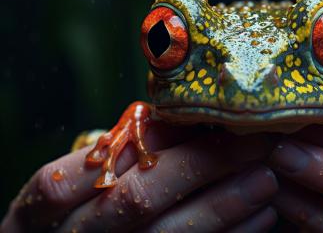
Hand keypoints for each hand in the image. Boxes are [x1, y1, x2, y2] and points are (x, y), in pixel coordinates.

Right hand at [1, 124, 277, 231]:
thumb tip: (179, 117)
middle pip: (139, 198)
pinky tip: (261, 216)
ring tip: (266, 177)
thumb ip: (121, 155)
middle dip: (202, 165)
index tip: (199, 118)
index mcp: (45, 210)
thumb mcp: (85, 183)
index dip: (143, 143)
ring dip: (225, 204)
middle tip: (254, 142)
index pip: (86, 168)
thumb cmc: (84, 213)